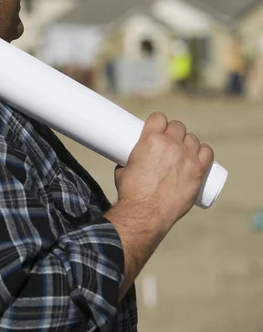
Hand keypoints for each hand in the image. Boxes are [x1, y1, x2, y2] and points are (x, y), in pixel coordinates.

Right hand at [114, 111, 213, 230]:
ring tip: (182, 153)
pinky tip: (198, 156)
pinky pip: (207, 152)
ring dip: (187, 143)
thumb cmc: (131, 193)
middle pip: (177, 126)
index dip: (159, 123)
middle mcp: (170, 143)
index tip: (158, 129)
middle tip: (169, 144)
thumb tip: (130, 158)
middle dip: (173, 132)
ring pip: (192, 139)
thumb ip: (131, 158)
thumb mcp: (124, 168)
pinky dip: (203, 152)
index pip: (159, 117)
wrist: (145, 214)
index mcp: (150, 139)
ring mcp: (187, 156)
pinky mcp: (198, 171)